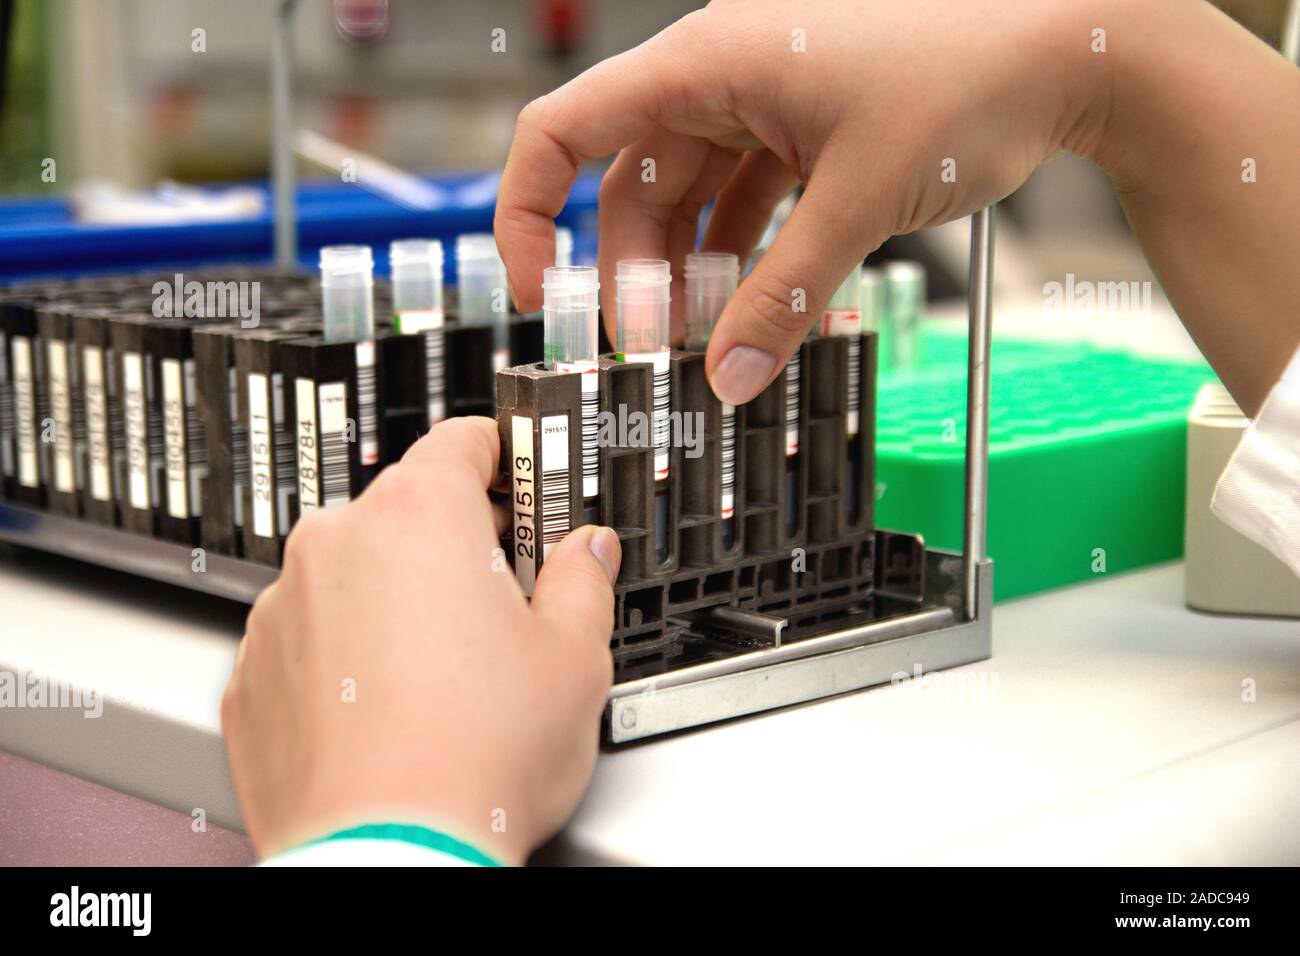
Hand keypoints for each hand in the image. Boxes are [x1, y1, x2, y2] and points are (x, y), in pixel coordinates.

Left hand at [221, 417, 621, 864]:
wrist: (389, 858)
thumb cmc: (474, 762)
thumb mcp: (574, 658)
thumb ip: (582, 579)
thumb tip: (585, 552)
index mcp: (418, 518)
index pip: (463, 440)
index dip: (507, 458)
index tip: (526, 483)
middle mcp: (336, 547)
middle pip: (408, 511)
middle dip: (458, 545)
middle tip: (505, 601)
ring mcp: (283, 611)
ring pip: (355, 576)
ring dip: (397, 601)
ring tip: (447, 676)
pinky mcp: (253, 674)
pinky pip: (310, 637)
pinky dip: (347, 656)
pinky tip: (393, 709)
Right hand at [494, 0, 1112, 403]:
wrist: (1073, 45)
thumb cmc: (972, 71)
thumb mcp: (857, 202)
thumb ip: (784, 297)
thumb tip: (731, 379)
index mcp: (706, 62)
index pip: (564, 131)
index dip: (524, 215)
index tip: (537, 294)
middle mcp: (721, 75)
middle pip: (631, 187)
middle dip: (636, 277)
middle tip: (653, 356)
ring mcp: (764, 101)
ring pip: (691, 201)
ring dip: (694, 276)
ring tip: (707, 345)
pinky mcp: (804, 129)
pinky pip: (748, 201)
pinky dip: (747, 257)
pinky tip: (760, 311)